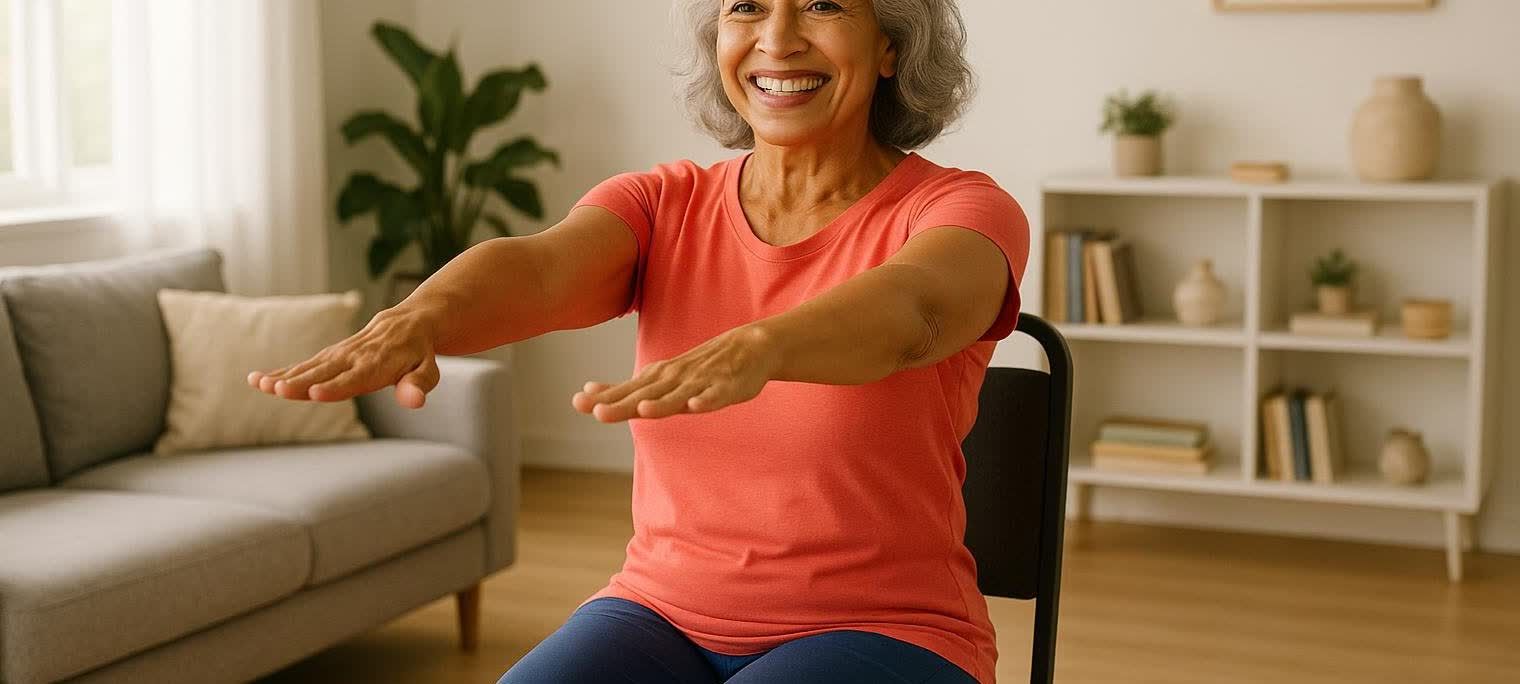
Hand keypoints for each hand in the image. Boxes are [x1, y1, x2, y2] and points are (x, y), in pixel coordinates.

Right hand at [246, 308, 439, 408]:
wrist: (408, 322)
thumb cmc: (418, 354)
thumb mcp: (427, 371)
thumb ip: (418, 385)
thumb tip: (414, 401)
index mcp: (377, 364)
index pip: (354, 379)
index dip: (335, 387)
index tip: (315, 393)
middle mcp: (354, 357)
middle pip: (324, 372)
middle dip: (299, 382)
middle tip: (275, 390)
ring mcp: (339, 354)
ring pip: (308, 366)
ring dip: (282, 376)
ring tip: (257, 384)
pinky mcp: (329, 355)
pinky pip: (304, 364)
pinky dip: (281, 371)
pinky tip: (256, 380)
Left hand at [572, 325, 780, 422]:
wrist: (748, 347)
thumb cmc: (697, 368)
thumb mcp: (658, 378)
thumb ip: (624, 390)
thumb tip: (586, 393)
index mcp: (658, 379)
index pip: (627, 390)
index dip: (604, 397)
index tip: (577, 402)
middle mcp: (675, 379)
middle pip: (646, 395)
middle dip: (623, 403)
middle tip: (598, 412)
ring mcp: (701, 382)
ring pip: (679, 396)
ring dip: (661, 403)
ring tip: (642, 410)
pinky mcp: (727, 387)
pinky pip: (716, 396)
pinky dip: (706, 400)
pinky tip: (697, 406)